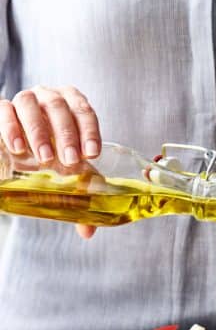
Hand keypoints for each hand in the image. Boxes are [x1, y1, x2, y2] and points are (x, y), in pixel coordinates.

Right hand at [0, 85, 100, 238]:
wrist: (20, 156)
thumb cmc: (51, 160)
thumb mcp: (68, 174)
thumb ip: (80, 195)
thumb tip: (88, 231)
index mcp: (71, 106)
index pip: (84, 110)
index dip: (90, 130)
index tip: (92, 154)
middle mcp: (47, 99)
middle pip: (57, 106)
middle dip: (66, 133)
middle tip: (69, 161)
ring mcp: (23, 102)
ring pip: (29, 104)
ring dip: (39, 131)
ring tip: (43, 158)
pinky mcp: (2, 111)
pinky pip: (3, 109)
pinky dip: (10, 127)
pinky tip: (17, 148)